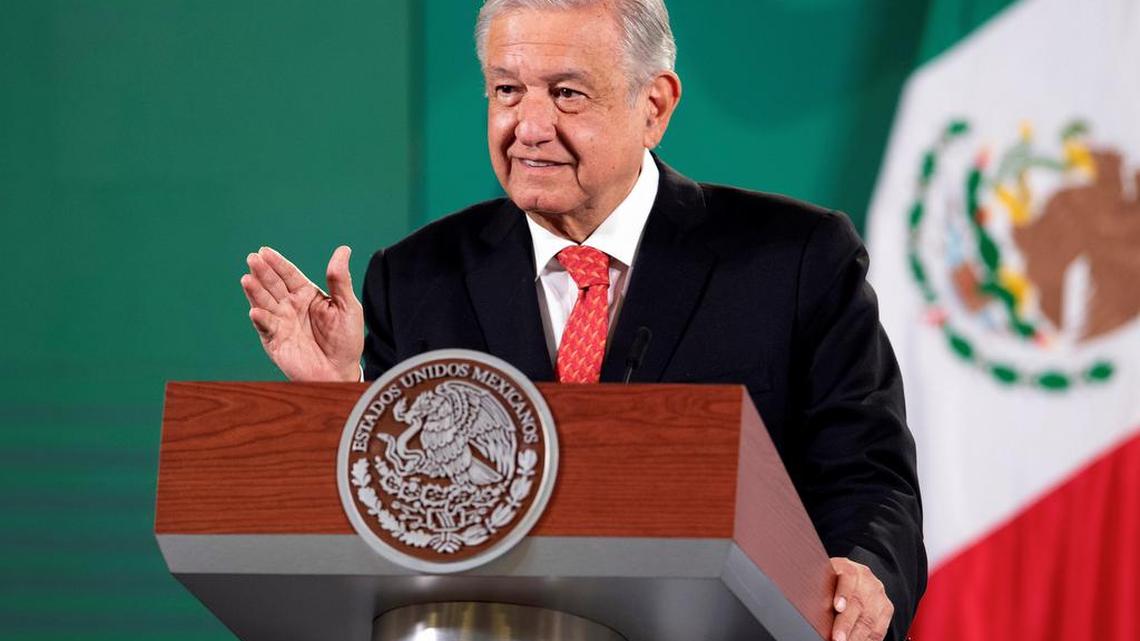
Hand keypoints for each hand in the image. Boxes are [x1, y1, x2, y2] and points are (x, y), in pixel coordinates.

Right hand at [240, 246, 363, 381]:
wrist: (341, 371)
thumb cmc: (346, 339)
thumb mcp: (347, 306)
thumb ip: (340, 279)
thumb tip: (343, 249)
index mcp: (306, 295)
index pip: (289, 274)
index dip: (277, 263)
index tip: (264, 251)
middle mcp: (290, 306)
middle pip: (273, 285)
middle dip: (262, 272)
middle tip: (252, 259)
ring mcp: (281, 323)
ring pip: (264, 303)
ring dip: (255, 292)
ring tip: (247, 279)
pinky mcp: (275, 341)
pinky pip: (266, 328)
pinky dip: (260, 319)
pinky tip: (256, 311)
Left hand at [829, 557, 892, 640]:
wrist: (859, 578)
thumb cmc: (833, 581)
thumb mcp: (825, 578)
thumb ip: (821, 589)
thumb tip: (808, 607)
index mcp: (848, 567)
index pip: (848, 577)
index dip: (843, 593)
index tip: (837, 607)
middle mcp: (866, 579)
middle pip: (857, 603)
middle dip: (846, 624)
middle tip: (837, 638)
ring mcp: (878, 594)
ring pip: (869, 619)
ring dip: (856, 637)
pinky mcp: (886, 609)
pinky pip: (878, 629)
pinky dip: (867, 640)